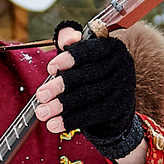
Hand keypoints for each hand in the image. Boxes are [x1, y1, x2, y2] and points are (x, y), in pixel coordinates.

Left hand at [33, 24, 144, 163]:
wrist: (114, 101)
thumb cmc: (91, 73)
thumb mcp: (82, 55)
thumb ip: (71, 41)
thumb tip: (67, 38)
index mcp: (111, 47)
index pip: (90, 50)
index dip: (69, 59)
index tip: (50, 68)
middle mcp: (122, 64)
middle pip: (86, 75)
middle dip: (60, 86)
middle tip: (40, 95)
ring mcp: (123, 86)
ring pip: (87, 96)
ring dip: (61, 106)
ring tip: (42, 113)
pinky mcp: (119, 107)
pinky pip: (92, 114)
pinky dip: (70, 120)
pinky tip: (54, 125)